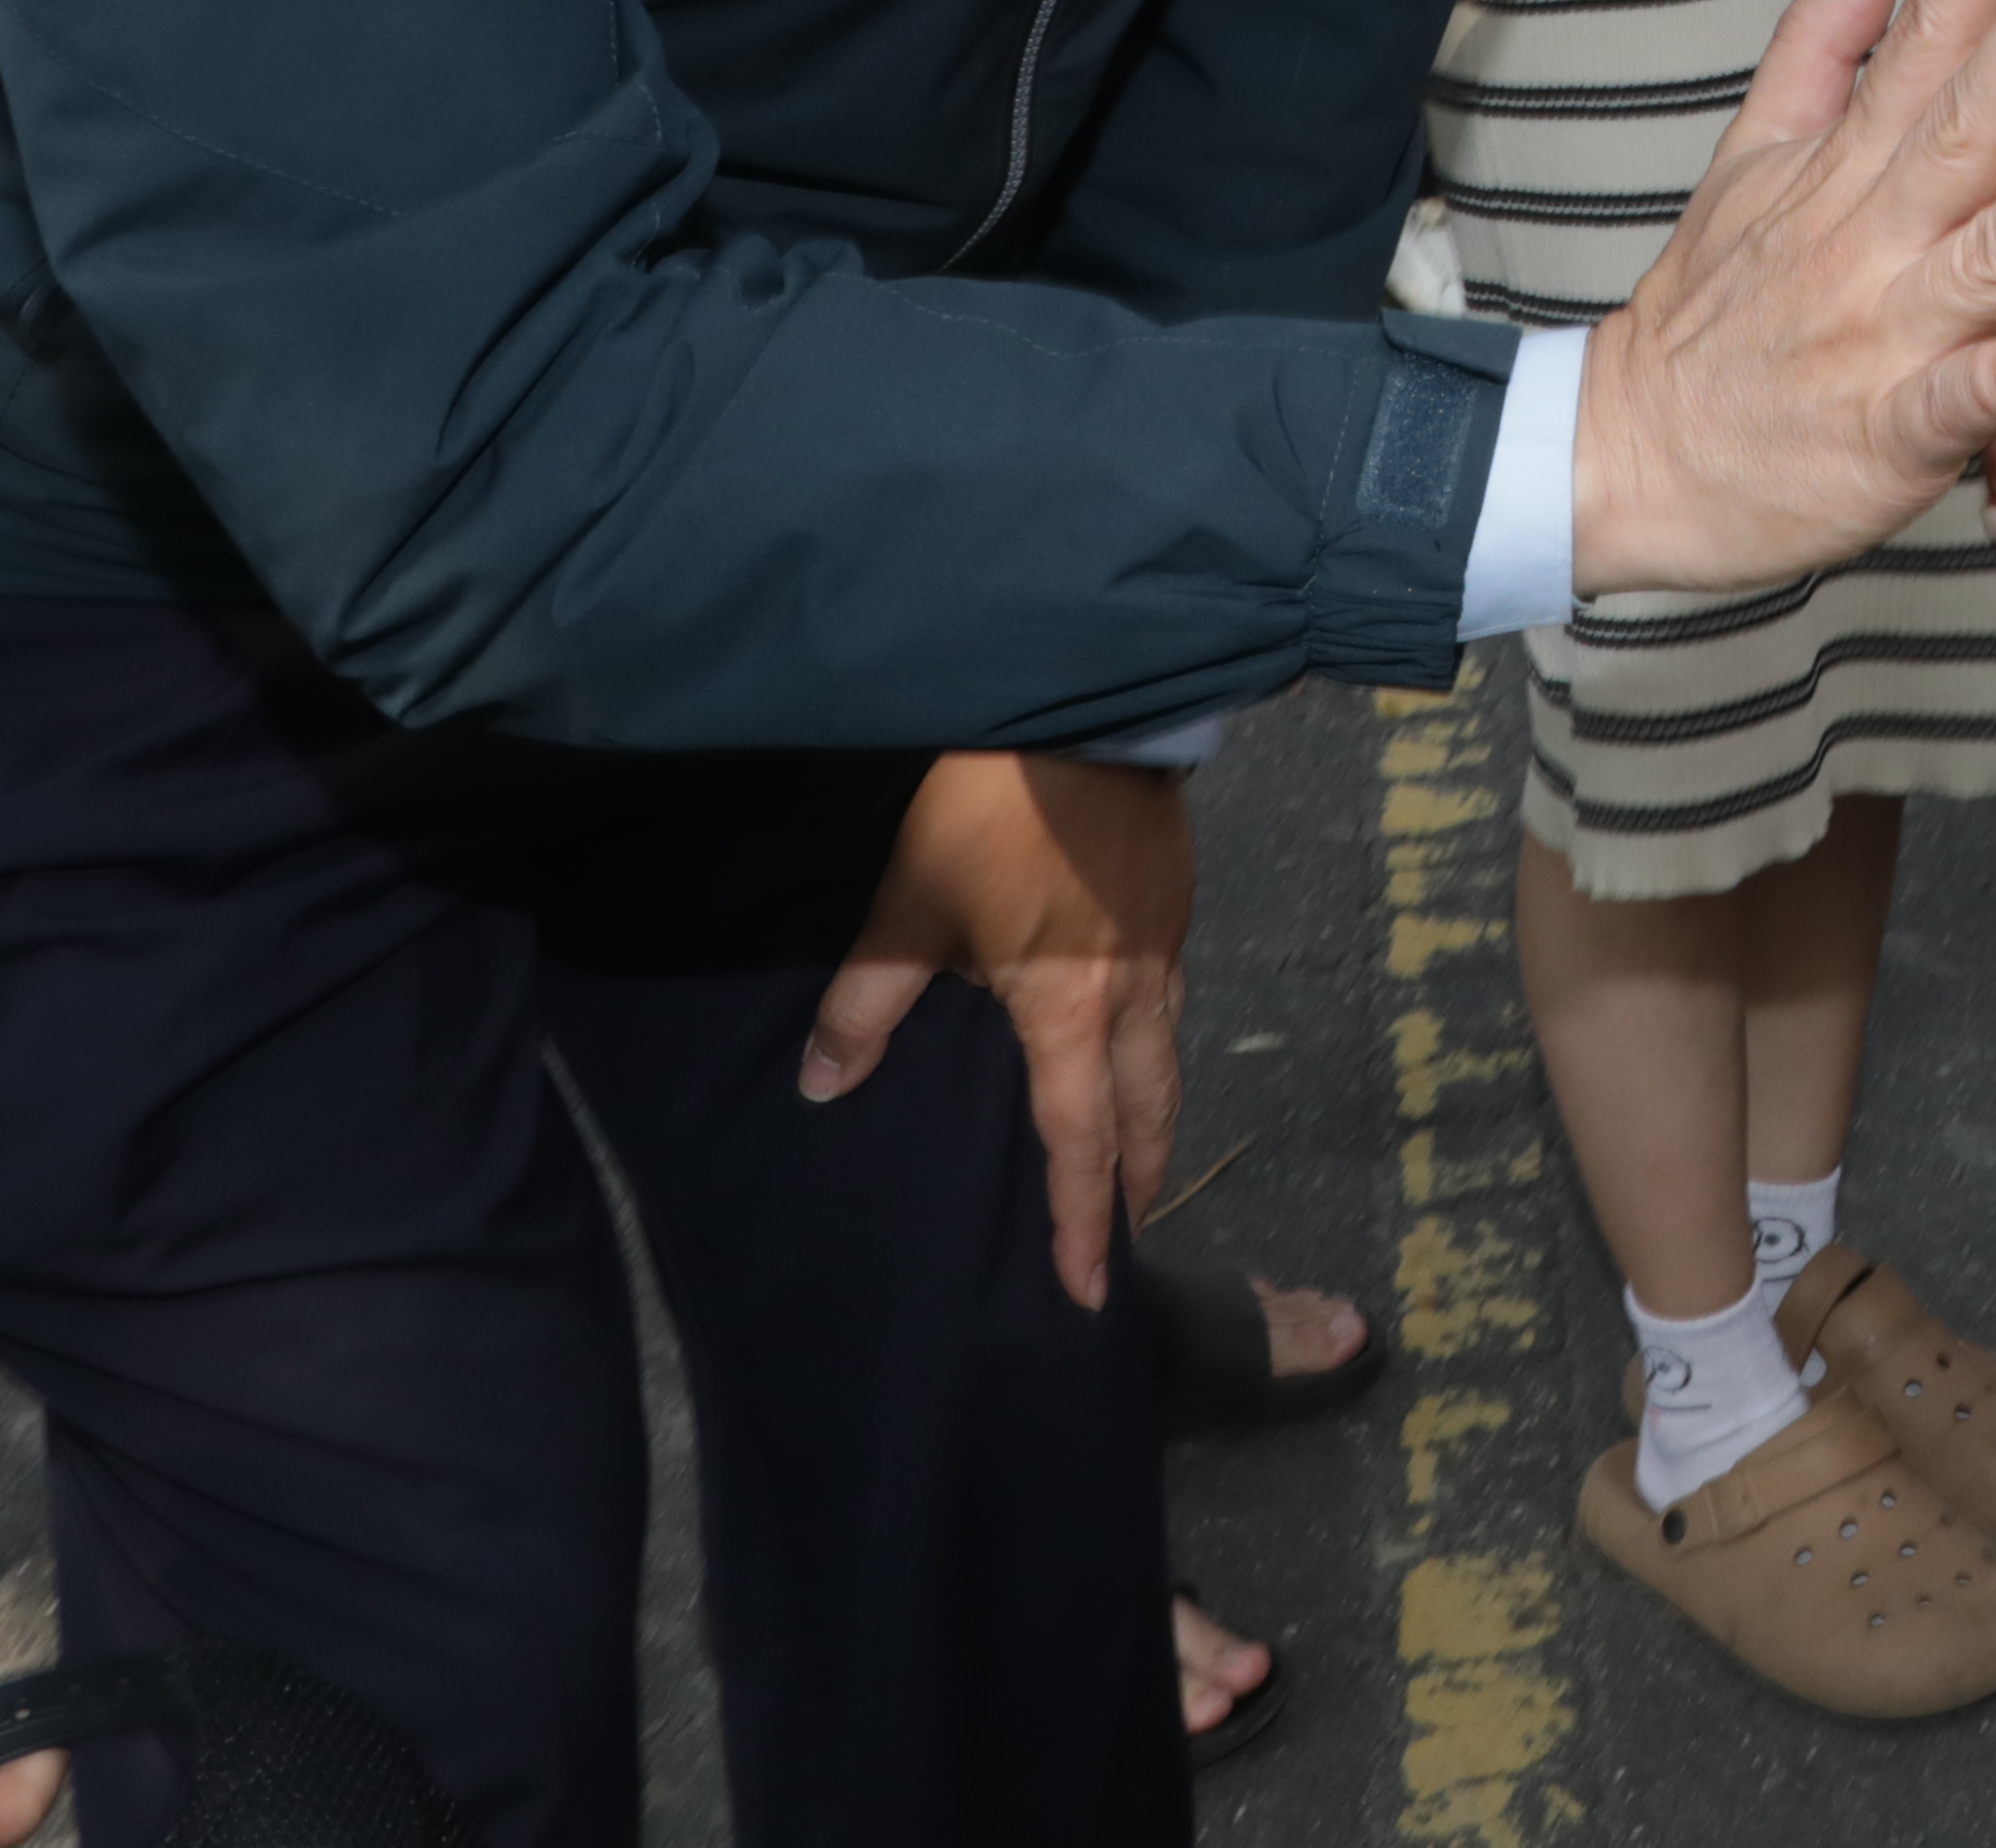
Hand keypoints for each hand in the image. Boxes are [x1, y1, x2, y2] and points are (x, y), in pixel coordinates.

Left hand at [802, 746, 1187, 1310]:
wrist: (1083, 704)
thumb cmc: (989, 808)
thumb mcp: (908, 905)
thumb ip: (866, 1002)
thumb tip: (820, 1085)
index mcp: (1070, 1011)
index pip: (1079, 1143)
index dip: (1081, 1222)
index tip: (1088, 1290)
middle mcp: (1135, 992)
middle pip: (1149, 1112)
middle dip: (1140, 1181)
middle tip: (1130, 1234)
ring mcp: (1166, 943)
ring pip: (1171, 1055)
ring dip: (1155, 1115)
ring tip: (1137, 1150)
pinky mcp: (1175, 898)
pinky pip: (1173, 996)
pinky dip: (1157, 1042)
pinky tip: (1133, 1029)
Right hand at [1576, 0, 1995, 596]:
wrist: (1626, 458)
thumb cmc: (1709, 311)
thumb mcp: (1750, 156)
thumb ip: (1822, 42)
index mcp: (1847, 167)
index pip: (1923, 38)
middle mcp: (1872, 237)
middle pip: (1964, 125)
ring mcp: (1879, 335)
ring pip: (1982, 257)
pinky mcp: (1882, 435)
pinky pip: (1947, 406)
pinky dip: (1994, 384)